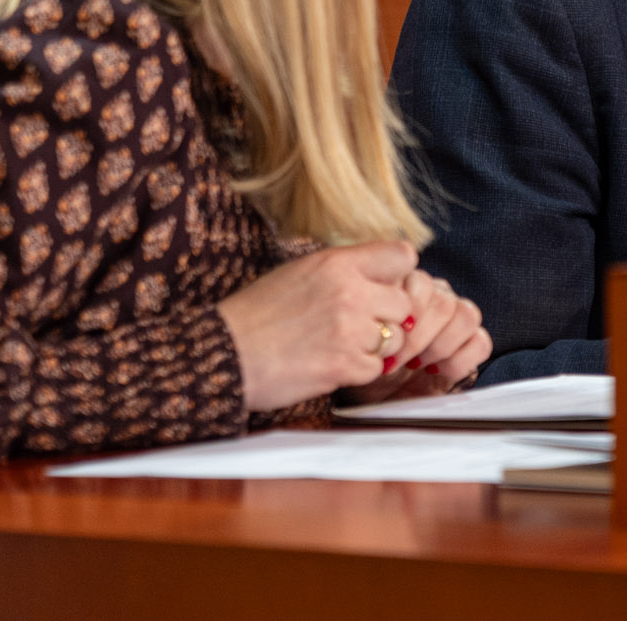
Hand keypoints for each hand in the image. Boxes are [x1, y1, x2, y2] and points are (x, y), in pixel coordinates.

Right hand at [216, 240, 416, 411]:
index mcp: (338, 263)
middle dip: (387, 318)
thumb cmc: (258, 313)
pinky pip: (376, 369)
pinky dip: (358, 371)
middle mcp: (350, 292)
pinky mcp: (344, 365)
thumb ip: (345, 270)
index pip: (403, 255)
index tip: (384, 288)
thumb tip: (383, 276)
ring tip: (339, 346)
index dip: (398, 275)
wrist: (222, 355)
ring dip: (374, 347)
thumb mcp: (301, 272)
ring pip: (395, 339)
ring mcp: (349, 330)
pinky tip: (330, 364)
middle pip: (404, 303)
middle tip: (358, 326)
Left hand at [336, 270, 493, 404]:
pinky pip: (480, 342)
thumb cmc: (357, 363)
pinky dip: (459, 360)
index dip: (408, 306)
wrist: (367, 397)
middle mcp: (433, 300)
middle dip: (418, 336)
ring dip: (439, 345)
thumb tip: (386, 307)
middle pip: (443, 301)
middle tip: (396, 358)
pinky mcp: (468, 349)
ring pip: (466, 315)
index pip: (422, 281)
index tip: (388, 333)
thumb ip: (369, 314)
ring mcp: (453, 323)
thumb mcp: (353, 336)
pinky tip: (436, 371)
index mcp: (407, 288)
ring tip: (416, 365)